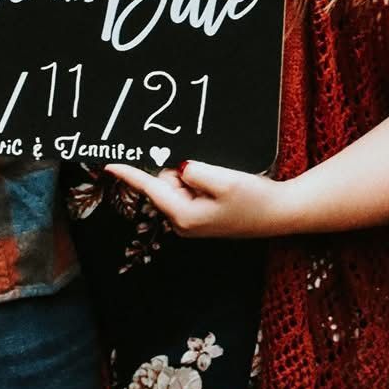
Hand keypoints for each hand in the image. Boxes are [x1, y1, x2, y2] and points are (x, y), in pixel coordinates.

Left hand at [105, 159, 293, 237]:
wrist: (279, 213)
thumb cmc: (254, 198)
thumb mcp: (224, 180)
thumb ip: (194, 171)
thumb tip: (179, 168)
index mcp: (184, 215)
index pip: (151, 188)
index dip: (130, 174)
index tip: (108, 165)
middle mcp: (183, 223)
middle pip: (165, 183)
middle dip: (181, 172)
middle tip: (212, 176)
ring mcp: (191, 222)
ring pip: (178, 185)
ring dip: (193, 178)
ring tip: (222, 185)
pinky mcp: (201, 218)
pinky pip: (189, 191)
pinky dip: (200, 183)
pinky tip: (222, 190)